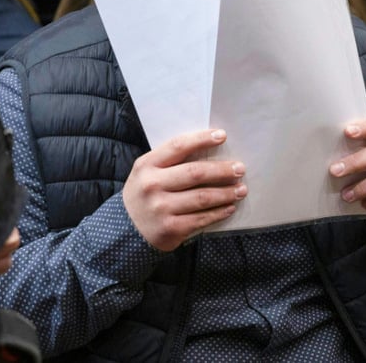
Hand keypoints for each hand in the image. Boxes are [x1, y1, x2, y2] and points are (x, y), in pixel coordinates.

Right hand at [122, 129, 246, 251]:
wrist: (125, 230)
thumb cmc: (144, 194)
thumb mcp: (147, 172)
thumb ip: (170, 161)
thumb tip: (209, 149)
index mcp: (147, 165)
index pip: (178, 146)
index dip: (202, 139)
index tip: (222, 136)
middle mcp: (153, 185)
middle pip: (195, 173)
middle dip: (222, 170)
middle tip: (240, 169)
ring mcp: (161, 208)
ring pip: (202, 197)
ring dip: (226, 193)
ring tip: (241, 190)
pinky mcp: (170, 228)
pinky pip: (201, 218)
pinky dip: (219, 212)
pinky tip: (229, 207)